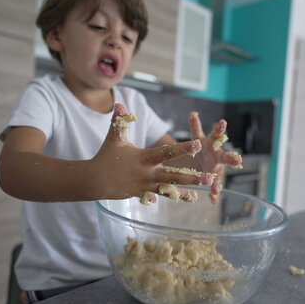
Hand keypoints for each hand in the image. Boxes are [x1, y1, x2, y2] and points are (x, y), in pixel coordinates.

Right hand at [90, 104, 214, 202]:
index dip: (183, 148)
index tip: (198, 145)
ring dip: (184, 192)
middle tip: (209, 178)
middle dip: (192, 178)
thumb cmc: (105, 157)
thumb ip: (120, 121)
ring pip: (168, 189)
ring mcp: (145, 186)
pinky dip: (170, 197)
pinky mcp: (142, 194)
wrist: (94, 180)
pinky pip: (158, 196)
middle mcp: (147, 174)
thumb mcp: (114, 138)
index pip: (166, 153)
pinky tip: (186, 199)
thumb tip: (119, 104)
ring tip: (198, 195)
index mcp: (143, 158)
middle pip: (173, 176)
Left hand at [188, 112, 242, 201]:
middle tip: (238, 160)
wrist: (201, 160)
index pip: (215, 135)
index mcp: (212, 144)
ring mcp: (216, 168)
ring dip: (219, 182)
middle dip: (231, 159)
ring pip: (219, 175)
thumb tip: (193, 113)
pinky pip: (214, 185)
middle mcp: (217, 156)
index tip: (223, 122)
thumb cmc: (201, 147)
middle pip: (225, 157)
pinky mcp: (213, 177)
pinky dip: (214, 192)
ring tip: (217, 189)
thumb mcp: (197, 136)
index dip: (219, 130)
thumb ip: (195, 125)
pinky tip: (213, 199)